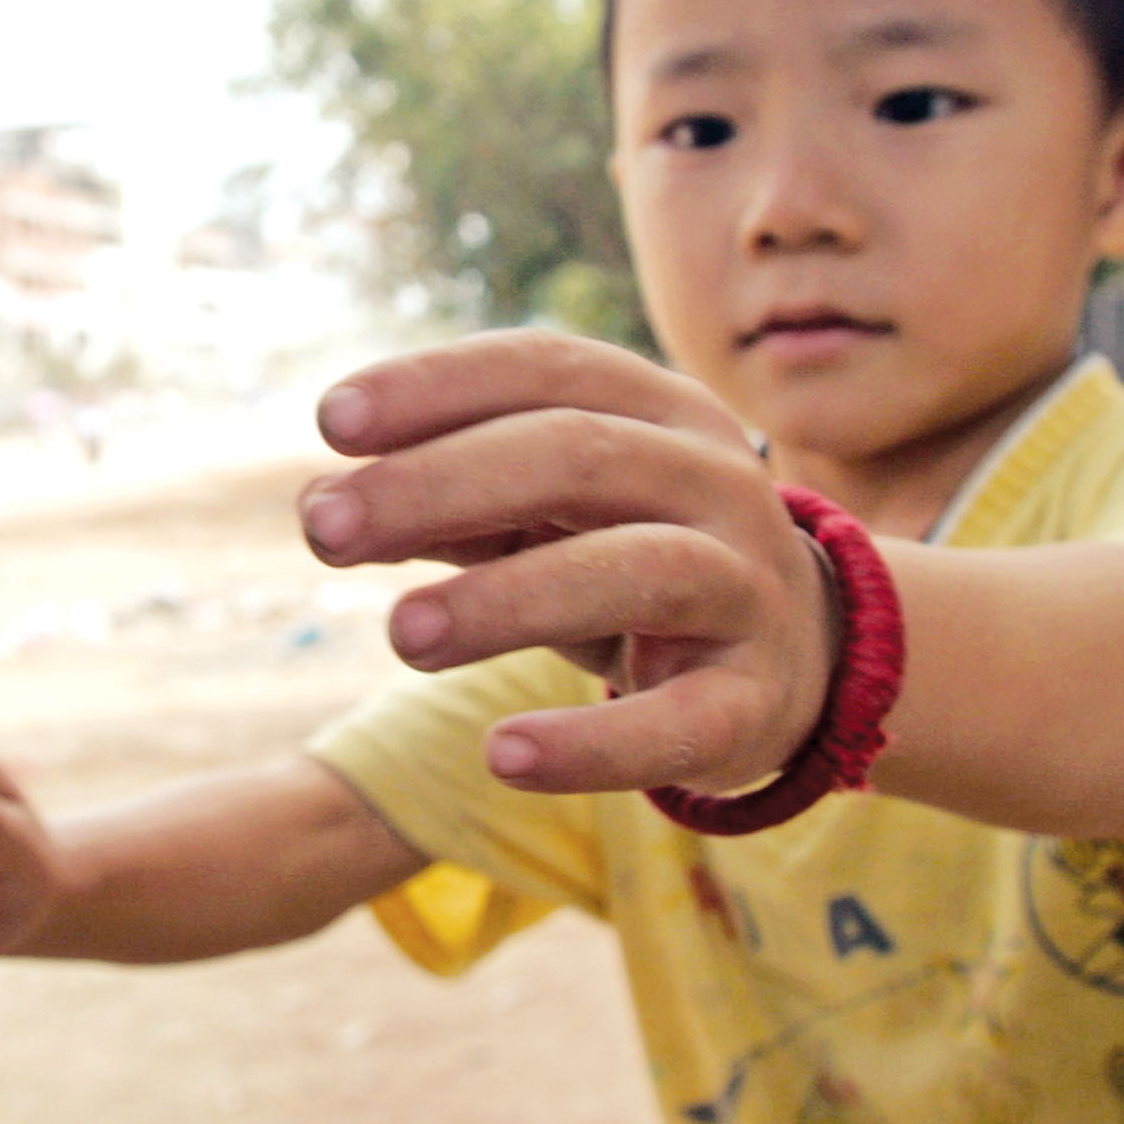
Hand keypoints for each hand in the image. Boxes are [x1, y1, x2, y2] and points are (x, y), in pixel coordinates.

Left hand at [300, 329, 836, 795]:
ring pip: (633, 569)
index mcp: (659, 409)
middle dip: (438, 485)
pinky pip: (678, 722)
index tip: (330, 421)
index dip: (436, 385)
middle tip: (322, 528)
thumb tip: (321, 505)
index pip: (543, 368)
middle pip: (575, 455)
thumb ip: (447, 500)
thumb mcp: (547, 512)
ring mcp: (746, 585)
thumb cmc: (629, 554)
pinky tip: (503, 755)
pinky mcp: (754, 700)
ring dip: (506, 599)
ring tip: (400, 635)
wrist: (802, 650)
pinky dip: (591, 743)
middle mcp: (714, 478)